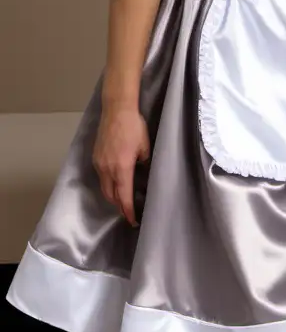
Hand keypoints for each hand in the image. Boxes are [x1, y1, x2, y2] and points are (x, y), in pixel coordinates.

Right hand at [93, 105, 149, 225]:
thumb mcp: (145, 146)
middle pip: (111, 195)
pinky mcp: (95, 157)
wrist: (117, 111)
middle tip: (129, 213)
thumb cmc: (134, 127)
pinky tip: (115, 183)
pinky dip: (108, 184)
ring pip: (104, 187)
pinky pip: (101, 177)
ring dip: (113, 196)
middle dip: (119, 206)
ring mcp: (99, 163)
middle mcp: (107, 169)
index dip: (128, 210)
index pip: (124, 196)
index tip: (132, 220)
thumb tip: (142, 171)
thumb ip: (143, 162)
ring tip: (122, 201)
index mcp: (122, 168)